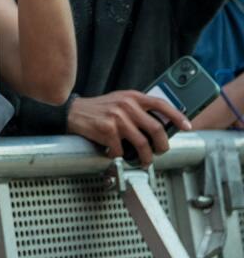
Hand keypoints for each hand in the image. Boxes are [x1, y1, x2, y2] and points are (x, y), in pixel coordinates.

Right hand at [68, 91, 191, 165]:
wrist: (71, 111)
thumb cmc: (97, 110)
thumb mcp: (119, 102)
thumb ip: (137, 110)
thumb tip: (159, 127)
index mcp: (132, 96)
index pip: (161, 104)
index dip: (177, 116)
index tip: (186, 126)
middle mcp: (126, 105)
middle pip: (156, 128)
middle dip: (162, 145)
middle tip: (160, 151)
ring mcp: (117, 117)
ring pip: (142, 143)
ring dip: (145, 157)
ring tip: (143, 160)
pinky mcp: (107, 129)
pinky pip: (122, 150)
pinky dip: (120, 155)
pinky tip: (115, 153)